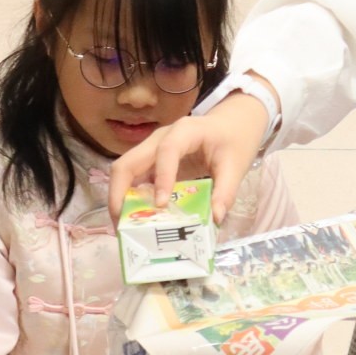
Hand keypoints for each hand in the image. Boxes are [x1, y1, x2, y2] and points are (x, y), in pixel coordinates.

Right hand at [109, 85, 270, 221]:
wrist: (231, 126)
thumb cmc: (233, 141)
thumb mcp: (236, 165)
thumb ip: (226, 191)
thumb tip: (215, 218)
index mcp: (184, 132)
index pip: (166, 151)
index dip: (161, 177)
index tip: (160, 205)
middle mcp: (160, 138)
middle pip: (128, 162)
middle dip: (119, 194)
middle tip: (122, 226)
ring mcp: (151, 150)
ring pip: (124, 171)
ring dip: (119, 199)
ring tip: (123, 228)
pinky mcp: (151, 162)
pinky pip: (133, 180)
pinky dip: (129, 199)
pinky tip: (134, 220)